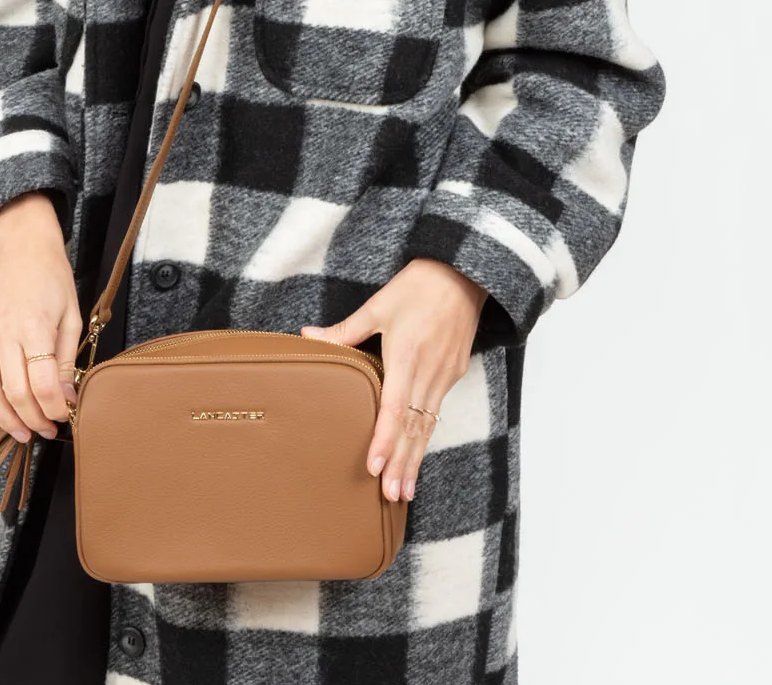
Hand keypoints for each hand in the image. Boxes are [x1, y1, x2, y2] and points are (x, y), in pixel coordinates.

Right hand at [0, 193, 80, 444]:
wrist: (20, 246)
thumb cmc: (51, 276)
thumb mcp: (72, 313)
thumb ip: (66, 357)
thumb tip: (66, 395)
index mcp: (33, 326)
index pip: (42, 383)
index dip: (54, 408)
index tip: (65, 415)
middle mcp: (3, 334)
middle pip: (14, 393)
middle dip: (33, 419)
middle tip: (47, 429)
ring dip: (5, 419)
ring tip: (22, 430)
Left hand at [300, 258, 487, 503]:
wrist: (464, 274)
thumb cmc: (418, 286)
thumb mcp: (379, 305)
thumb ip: (345, 330)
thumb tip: (307, 337)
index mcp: (407, 356)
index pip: (393, 409)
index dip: (383, 440)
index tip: (374, 467)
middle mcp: (429, 373)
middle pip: (413, 428)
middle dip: (402, 464)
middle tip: (392, 496)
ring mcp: (445, 375)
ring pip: (428, 425)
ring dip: (416, 458)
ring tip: (406, 489)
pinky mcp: (454, 372)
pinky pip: (437, 412)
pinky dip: (427, 437)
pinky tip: (418, 452)